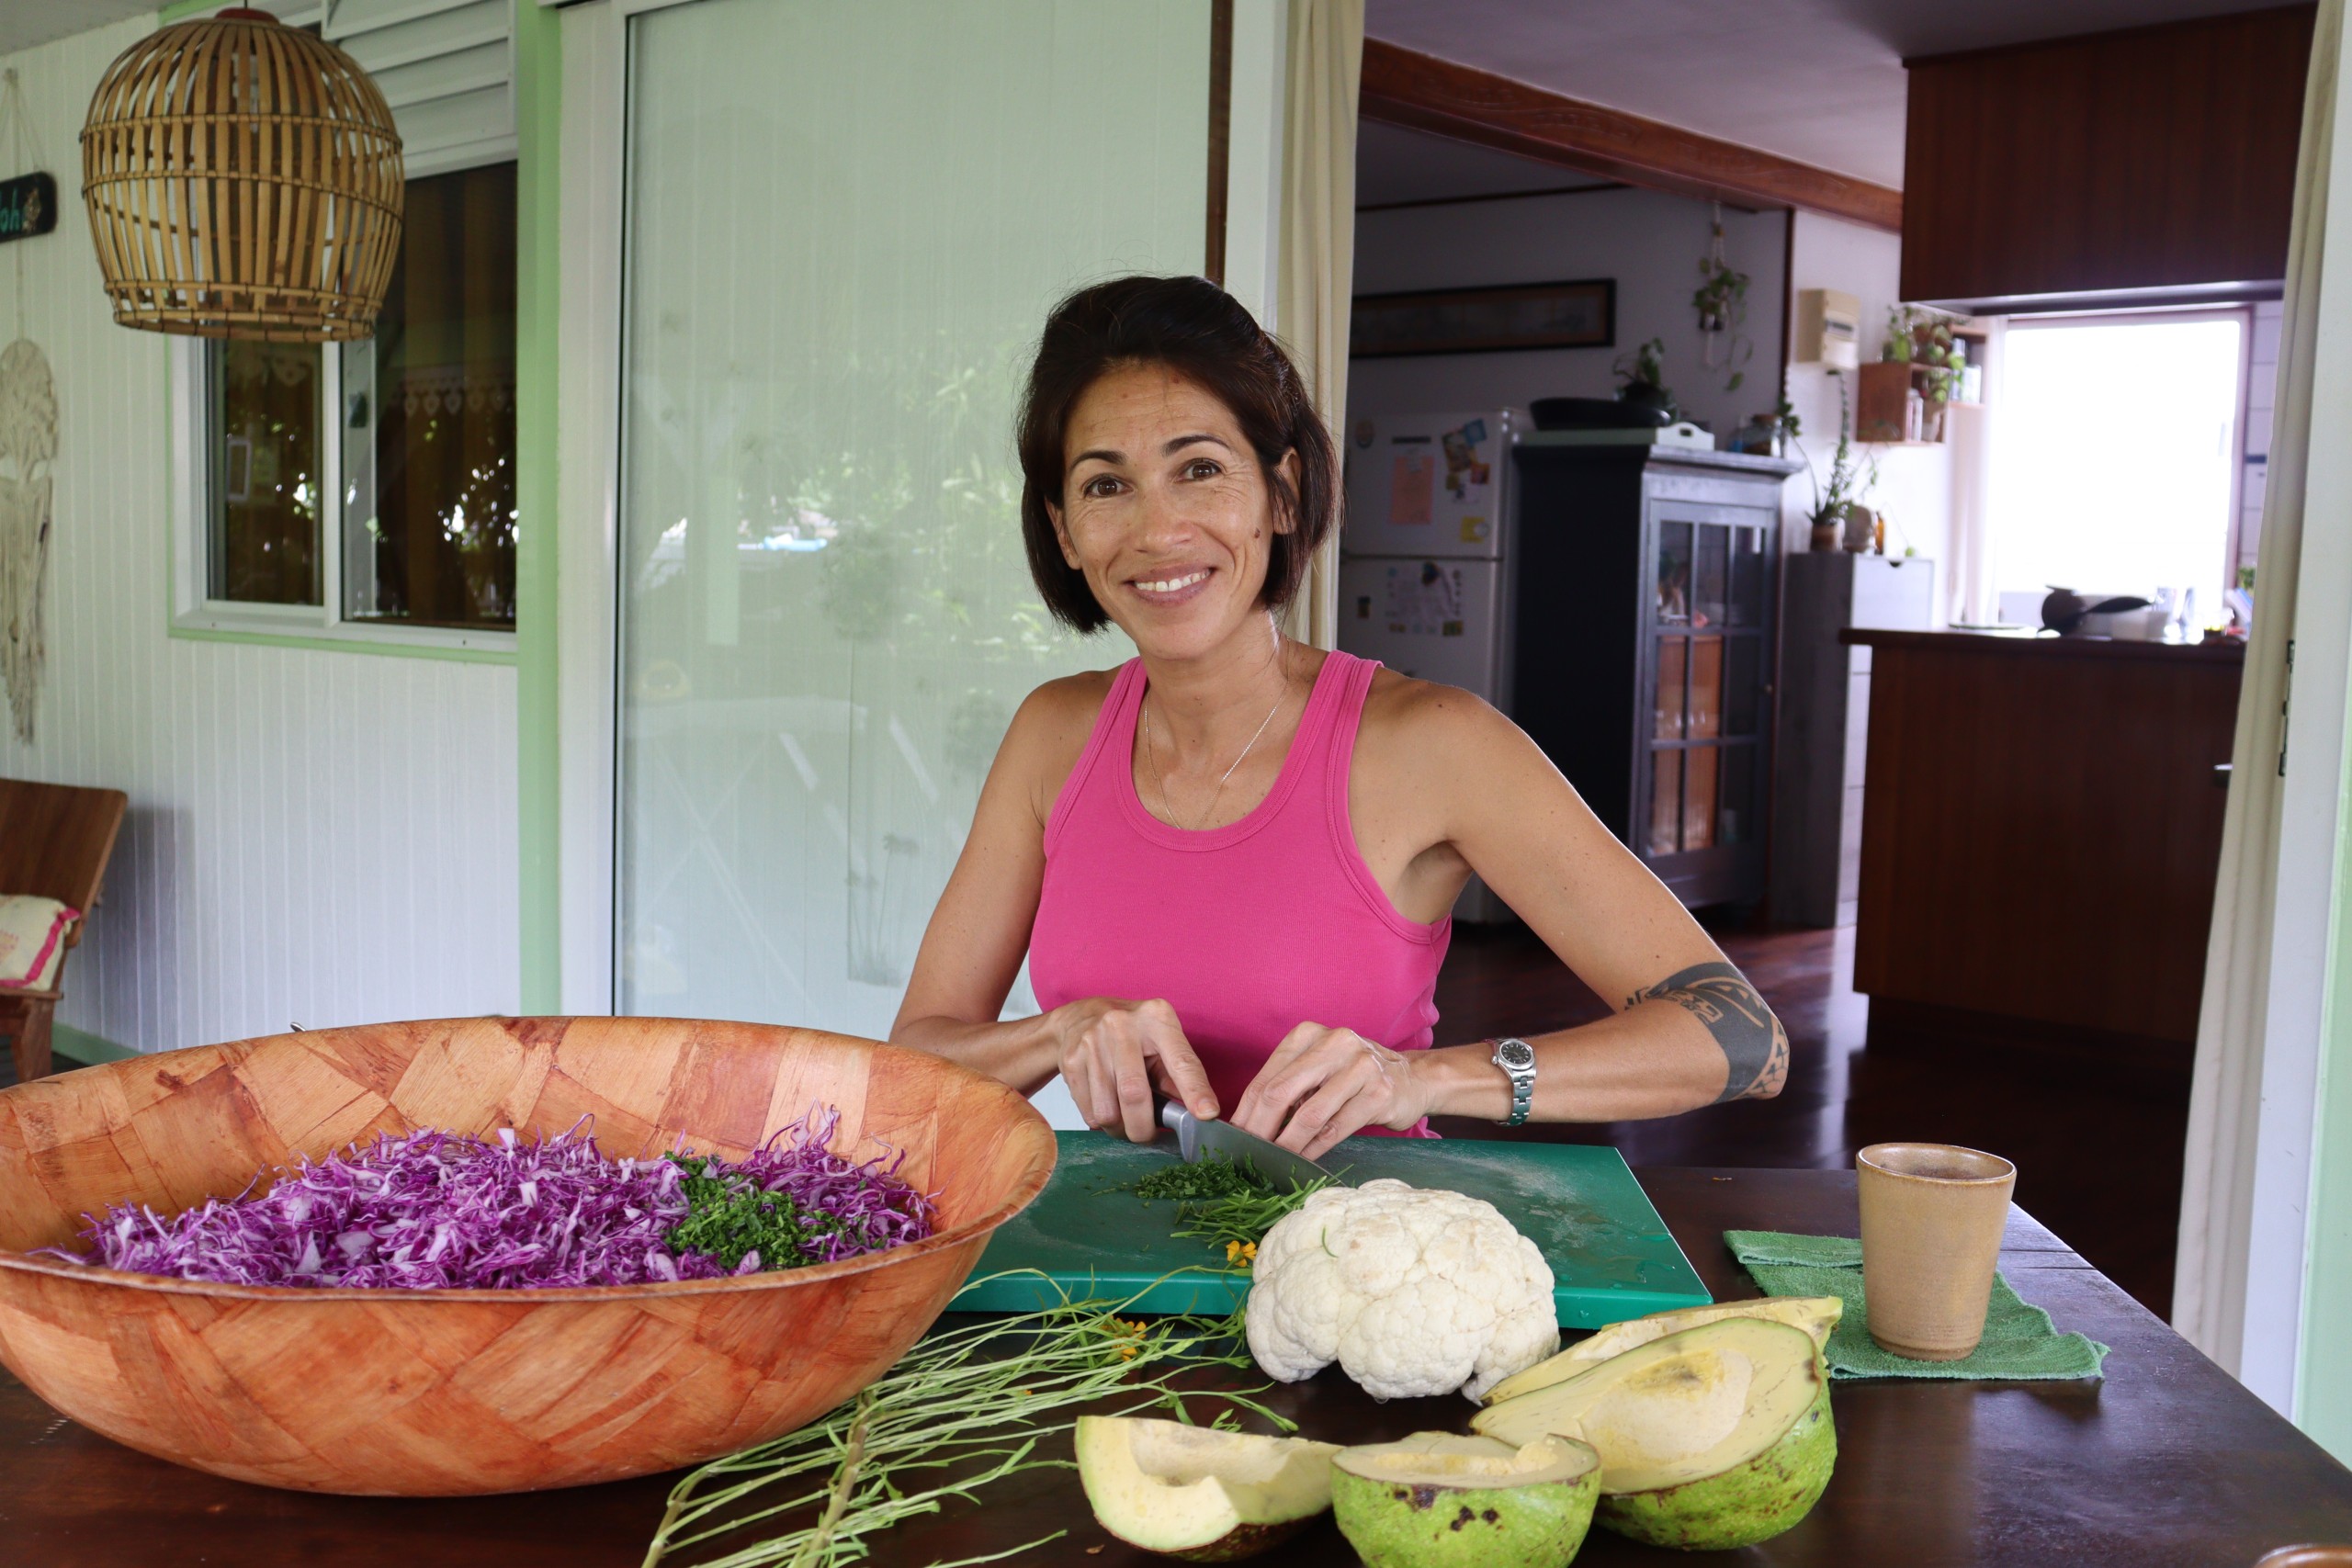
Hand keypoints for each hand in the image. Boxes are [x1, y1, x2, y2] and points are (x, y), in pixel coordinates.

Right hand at [1051, 997, 1218, 1143]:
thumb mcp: (1161, 1041)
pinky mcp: (1071, 1060)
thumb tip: (1196, 1114)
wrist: (1080, 1016)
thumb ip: (1178, 1075)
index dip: (1195, 1091)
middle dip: (1143, 1128)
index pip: (1181, 1061)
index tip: (1206, 1115)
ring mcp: (1092, 1042)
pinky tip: (1106, 1104)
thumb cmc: (1132, 1033)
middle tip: (1147, 1135)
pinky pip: (1089, 1112)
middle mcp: (1122, 1026)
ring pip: (1108, 1111)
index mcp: (1156, 1018)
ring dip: (1120, 1129)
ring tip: (1125, 1120)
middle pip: (1134, 1095)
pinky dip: (1100, 1122)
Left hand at [1230, 1023, 1431, 1160]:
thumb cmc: (1354, 1077)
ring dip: (1287, 1144)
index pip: (1266, 1077)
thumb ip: (1287, 1086)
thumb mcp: (1318, 1068)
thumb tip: (1248, 1124)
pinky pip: (1335, 1128)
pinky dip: (1314, 1148)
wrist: (1413, 1078)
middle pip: (1280, 1093)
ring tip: (1274, 1161)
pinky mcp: (1379, 1093)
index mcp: (1309, 1035)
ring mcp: (1360, 1067)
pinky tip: (1303, 1159)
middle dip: (1259, 1129)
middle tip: (1249, 1154)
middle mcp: (1334, 1043)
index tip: (1234, 1137)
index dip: (1246, 1111)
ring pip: (1308, 1115)